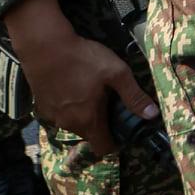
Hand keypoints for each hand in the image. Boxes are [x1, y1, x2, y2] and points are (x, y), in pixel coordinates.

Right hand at [5, 0, 156, 156]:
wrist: (45, 46)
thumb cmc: (84, 59)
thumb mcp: (116, 73)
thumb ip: (134, 96)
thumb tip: (152, 115)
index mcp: (88, 120)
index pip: (103, 148)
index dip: (116, 142)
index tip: (125, 127)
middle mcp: (68, 124)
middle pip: (90, 134)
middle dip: (103, 123)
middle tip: (112, 101)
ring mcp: (52, 116)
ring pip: (75, 123)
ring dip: (86, 114)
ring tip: (94, 91)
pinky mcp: (42, 106)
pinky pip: (62, 114)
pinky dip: (70, 106)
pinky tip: (75, 87)